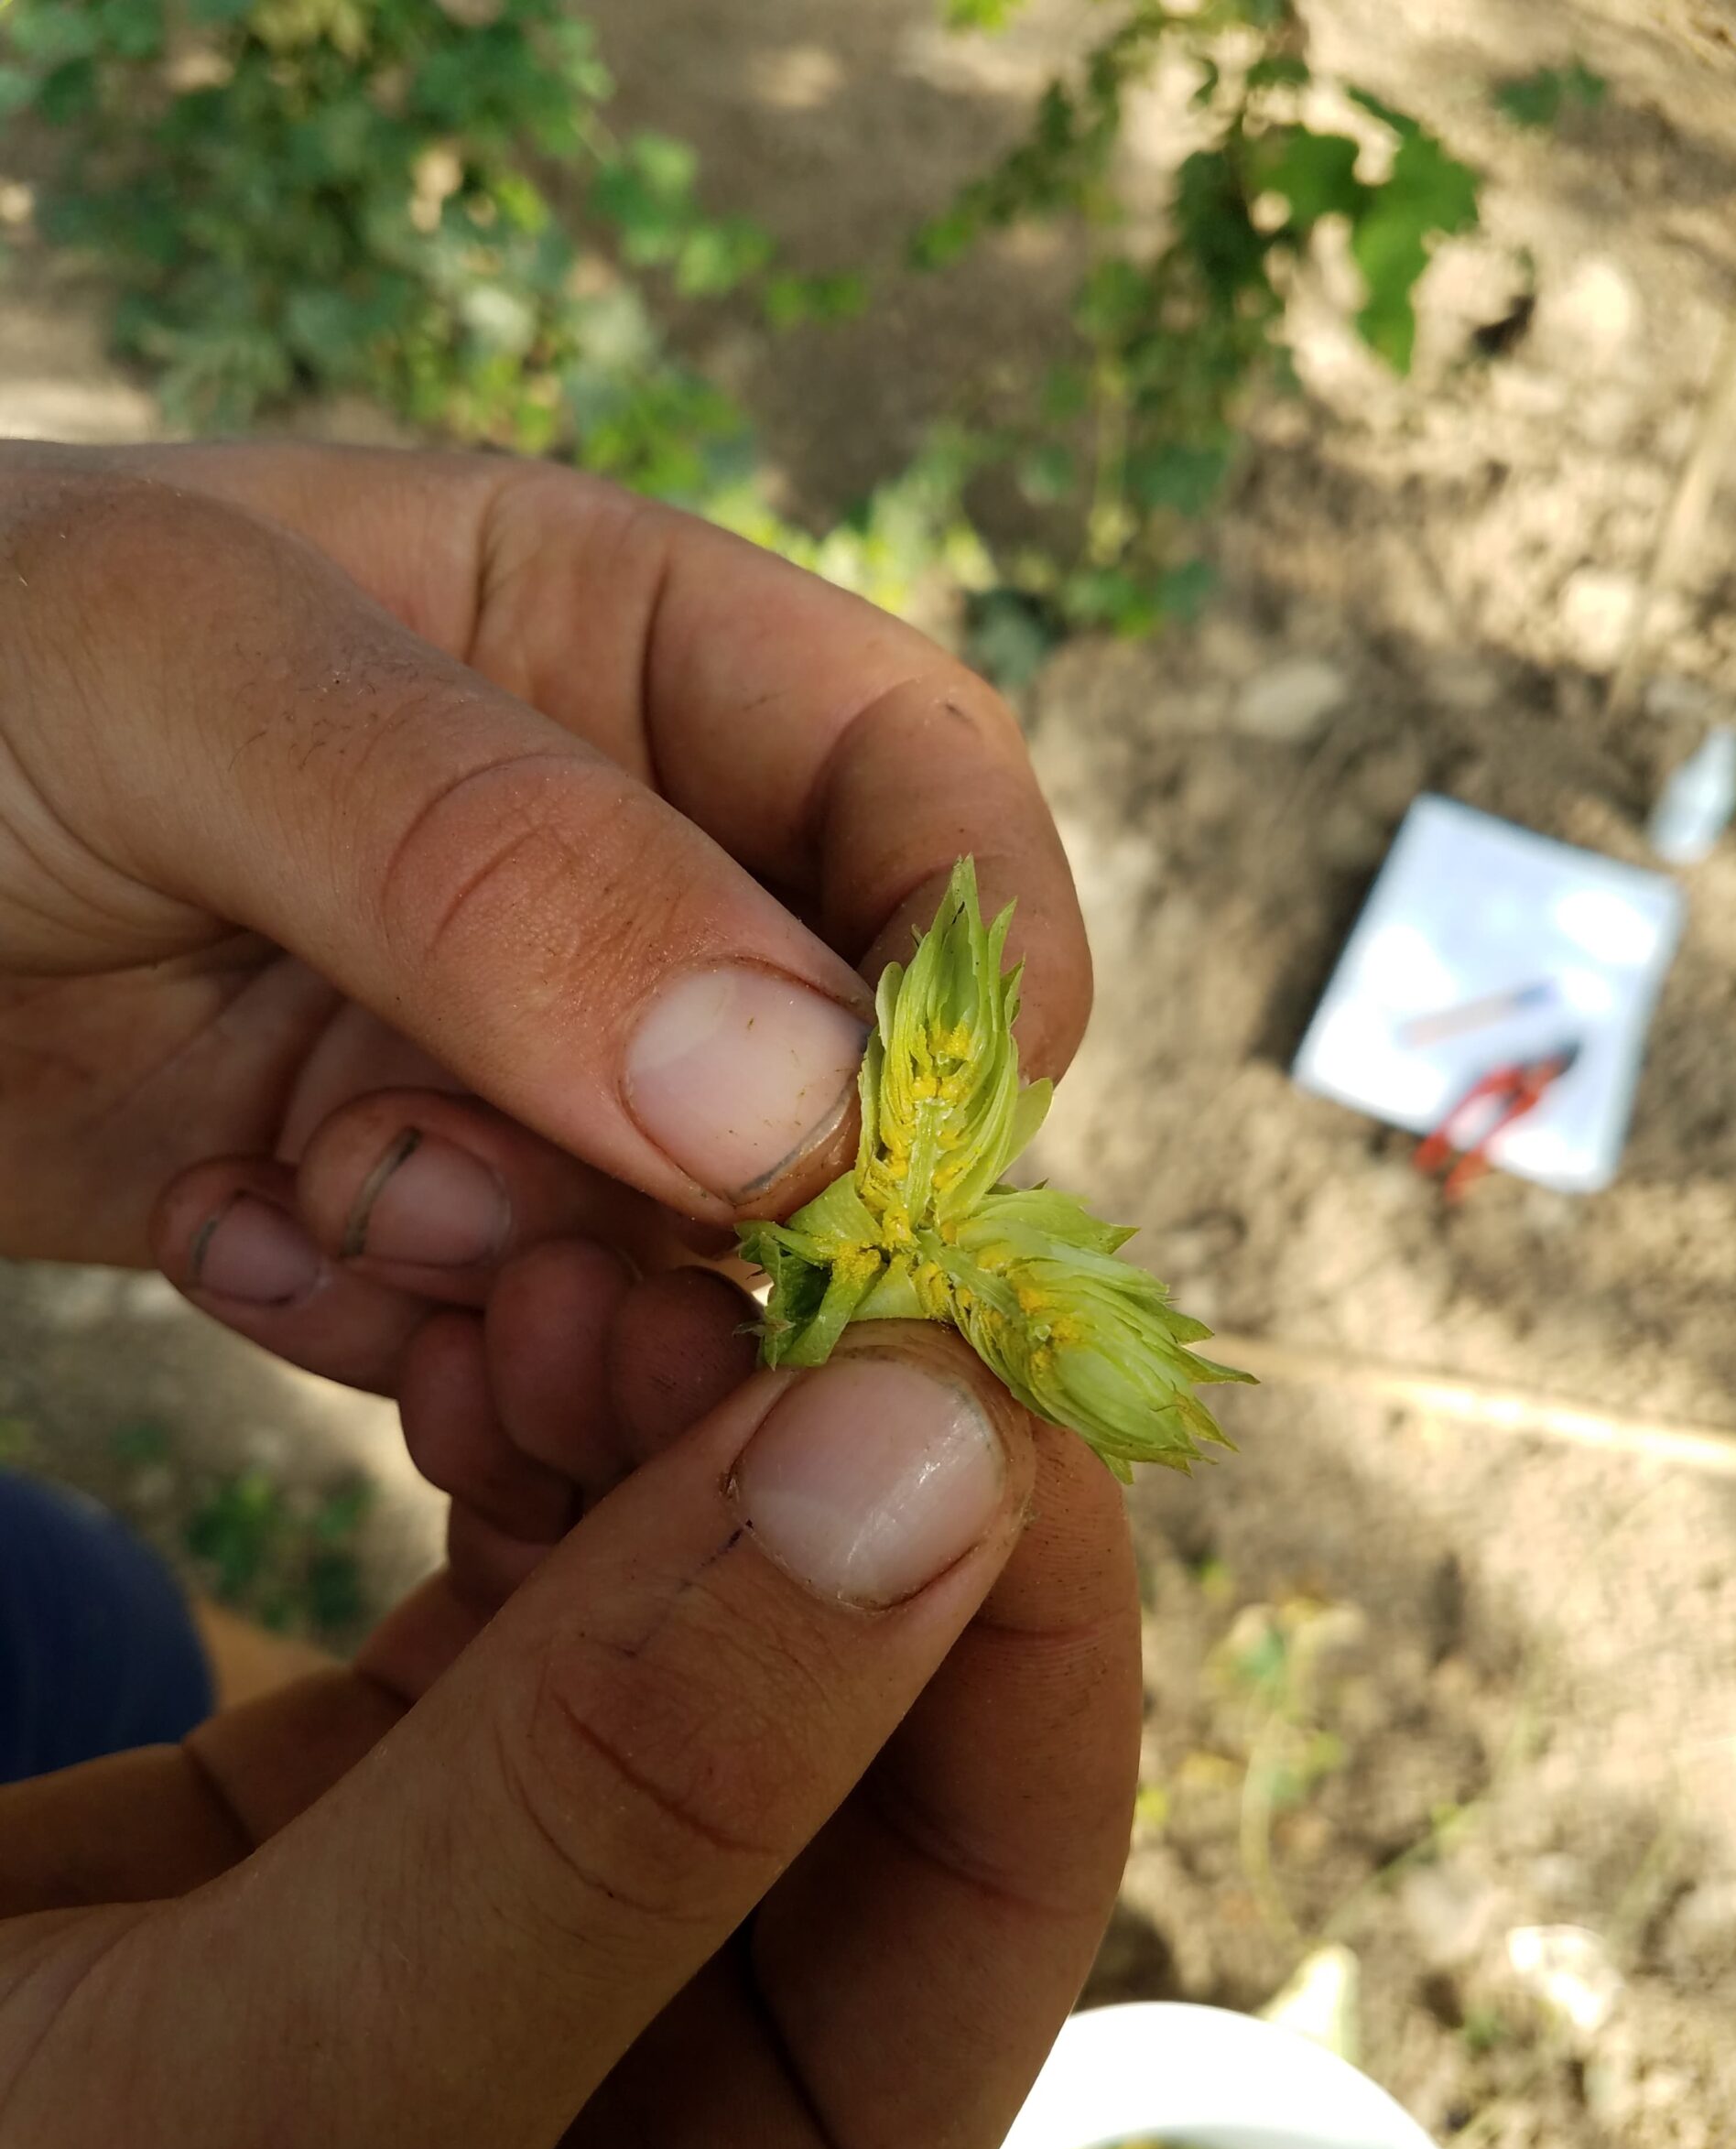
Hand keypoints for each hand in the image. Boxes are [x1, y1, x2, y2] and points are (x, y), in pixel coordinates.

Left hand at [0, 445, 1086, 1362]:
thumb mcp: (180, 675)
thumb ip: (490, 855)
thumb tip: (801, 1097)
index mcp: (613, 640)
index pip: (916, 787)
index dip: (965, 964)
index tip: (897, 1154)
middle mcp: (598, 857)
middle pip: (823, 1058)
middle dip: (717, 1185)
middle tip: (525, 1243)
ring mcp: (502, 1046)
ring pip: (671, 1229)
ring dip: (532, 1276)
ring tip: (328, 1224)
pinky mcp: (395, 1202)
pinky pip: (507, 1320)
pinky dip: (403, 1332)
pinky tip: (236, 1248)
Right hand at [0, 1324, 1139, 2148]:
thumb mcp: (278, 2130)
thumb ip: (619, 1818)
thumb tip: (930, 1469)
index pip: (996, 1865)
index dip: (1020, 1589)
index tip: (955, 1341)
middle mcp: (681, 2046)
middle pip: (860, 1686)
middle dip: (802, 1454)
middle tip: (692, 1266)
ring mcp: (539, 1885)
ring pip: (695, 1585)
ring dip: (657, 1403)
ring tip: (560, 1276)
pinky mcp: (391, 1772)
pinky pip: (532, 1554)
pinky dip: (525, 1425)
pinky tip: (481, 1331)